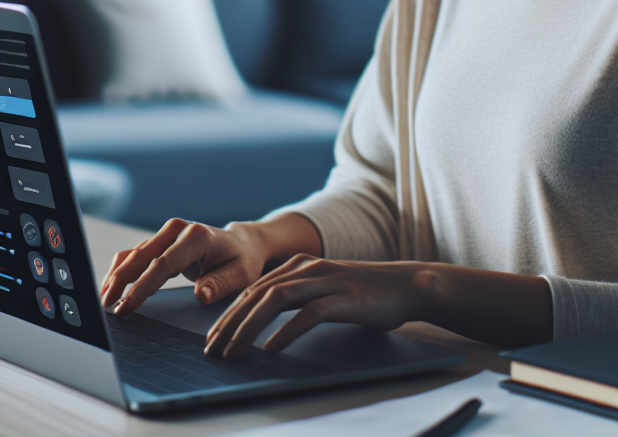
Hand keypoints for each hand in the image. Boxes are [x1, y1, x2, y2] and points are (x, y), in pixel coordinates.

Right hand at [100, 213, 321, 315]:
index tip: (126, 307)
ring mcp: (168, 232)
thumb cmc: (242, 261)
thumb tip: (201, 293)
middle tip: (106, 307)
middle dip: (121, 281)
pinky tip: (112, 288)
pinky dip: (122, 270)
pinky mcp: (161, 240)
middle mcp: (178, 229)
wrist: (242, 244)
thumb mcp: (240, 275)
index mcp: (197, 237)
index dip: (142, 287)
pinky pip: (136, 254)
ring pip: (135, 254)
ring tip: (104, 300)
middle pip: (142, 256)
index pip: (163, 264)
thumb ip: (220, 284)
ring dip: (117, 276)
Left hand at [204, 255, 420, 358]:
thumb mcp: (323, 291)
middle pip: (258, 294)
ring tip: (234, 351)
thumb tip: (262, 320)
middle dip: (230, 323)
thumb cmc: (363, 293)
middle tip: (212, 350)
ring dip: (249, 327)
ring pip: (276, 300)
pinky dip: (286, 331)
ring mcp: (326, 281)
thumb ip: (296, 299)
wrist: (405, 286)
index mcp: (300, 266)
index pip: (253, 290)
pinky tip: (271, 348)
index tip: (212, 339)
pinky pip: (308, 314)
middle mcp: (308, 268)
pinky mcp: (343, 297)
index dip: (229, 315)